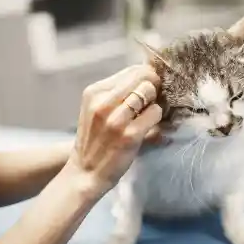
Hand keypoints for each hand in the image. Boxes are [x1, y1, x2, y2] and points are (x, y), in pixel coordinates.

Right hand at [66, 65, 162, 194]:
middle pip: (143, 77)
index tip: (149, 89)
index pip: (131, 70)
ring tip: (148, 114)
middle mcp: (102, 103)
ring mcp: (116, 119)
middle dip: (153, 87)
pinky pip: (155, 113)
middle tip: (151, 102)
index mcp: (94, 92)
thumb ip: (117, 93)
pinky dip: (157, 117)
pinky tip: (150, 126)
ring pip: (149, 92)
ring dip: (155, 102)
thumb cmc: (96, 140)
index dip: (146, 78)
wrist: (86, 173)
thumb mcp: (96, 110)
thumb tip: (149, 77)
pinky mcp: (130, 135)